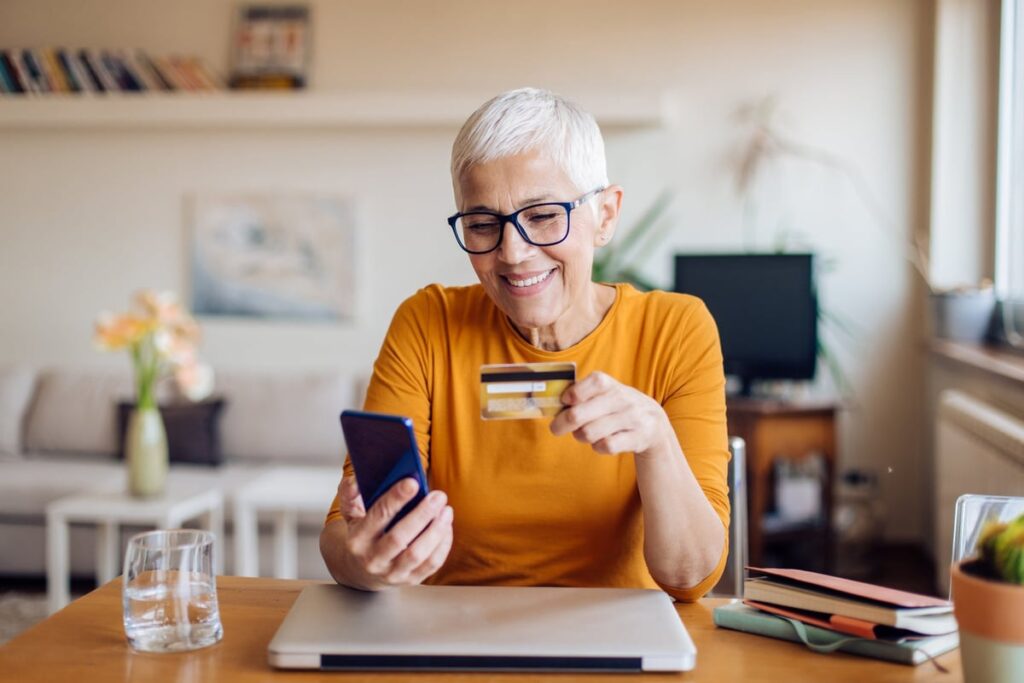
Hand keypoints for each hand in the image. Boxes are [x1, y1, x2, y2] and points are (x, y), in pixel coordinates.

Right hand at [336, 476, 453, 589]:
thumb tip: (356, 481)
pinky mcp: (409, 580)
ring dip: (436, 530)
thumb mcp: (350, 514)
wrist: (360, 571)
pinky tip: (446, 527)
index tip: (412, 482)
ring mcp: (391, 573)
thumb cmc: (362, 535)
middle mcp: (372, 560)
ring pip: (417, 554)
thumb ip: (350, 493)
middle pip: (399, 537)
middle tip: (438, 496)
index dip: (396, 498)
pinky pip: (431, 564)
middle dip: (422, 514)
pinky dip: (443, 544)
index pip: (378, 516)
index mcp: (357, 539)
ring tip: (446, 510)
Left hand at [549, 371, 671, 457]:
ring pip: (589, 433)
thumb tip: (552, 404)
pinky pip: (605, 446)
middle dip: (562, 423)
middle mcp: (621, 398)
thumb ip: (580, 395)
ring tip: (584, 434)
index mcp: (609, 384)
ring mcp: (631, 418)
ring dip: (581, 436)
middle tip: (556, 428)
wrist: (654, 422)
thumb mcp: (604, 394)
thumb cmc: (616, 407)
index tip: (564, 402)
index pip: (591, 383)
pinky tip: (601, 442)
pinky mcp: (636, 438)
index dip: (572, 394)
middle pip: (578, 415)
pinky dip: (598, 447)